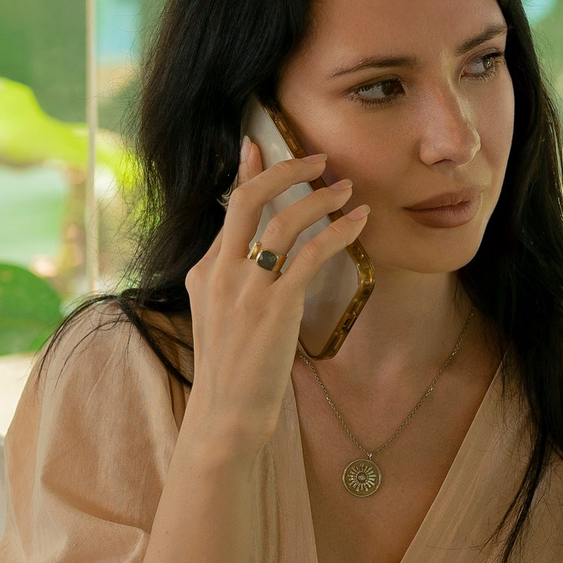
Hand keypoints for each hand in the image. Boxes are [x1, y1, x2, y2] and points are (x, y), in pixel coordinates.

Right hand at [181, 137, 368, 462]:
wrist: (226, 416)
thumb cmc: (231, 373)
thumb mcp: (217, 318)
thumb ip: (230, 282)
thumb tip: (251, 255)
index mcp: (204, 273)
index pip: (229, 208)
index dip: (248, 173)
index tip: (259, 145)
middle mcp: (220, 273)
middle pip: (249, 199)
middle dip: (285, 169)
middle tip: (318, 158)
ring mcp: (246, 289)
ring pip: (283, 221)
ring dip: (320, 198)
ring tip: (347, 189)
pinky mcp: (274, 307)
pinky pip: (310, 254)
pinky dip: (338, 231)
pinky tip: (359, 222)